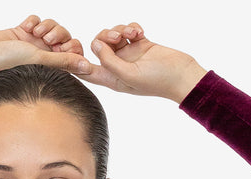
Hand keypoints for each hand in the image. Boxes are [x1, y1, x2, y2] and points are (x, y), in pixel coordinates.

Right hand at [0, 14, 92, 81]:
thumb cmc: (8, 63)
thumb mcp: (40, 60)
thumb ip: (64, 62)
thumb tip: (87, 67)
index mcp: (52, 66)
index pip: (74, 54)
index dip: (73, 47)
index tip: (63, 47)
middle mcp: (45, 55)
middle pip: (65, 37)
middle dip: (58, 33)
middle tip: (46, 40)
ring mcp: (34, 43)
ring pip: (51, 26)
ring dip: (46, 25)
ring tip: (34, 33)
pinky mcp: (23, 33)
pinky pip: (37, 20)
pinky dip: (33, 21)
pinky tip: (24, 28)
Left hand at [82, 22, 207, 101]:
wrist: (182, 75)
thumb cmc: (157, 80)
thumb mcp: (129, 75)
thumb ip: (109, 61)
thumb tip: (95, 45)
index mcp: (112, 79)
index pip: (86, 72)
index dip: (74, 63)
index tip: (68, 52)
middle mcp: (118, 67)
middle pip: (98, 47)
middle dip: (104, 37)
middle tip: (118, 38)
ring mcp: (129, 55)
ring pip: (112, 36)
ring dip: (120, 29)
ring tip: (132, 33)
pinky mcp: (140, 45)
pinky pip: (128, 30)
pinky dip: (132, 27)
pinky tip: (140, 32)